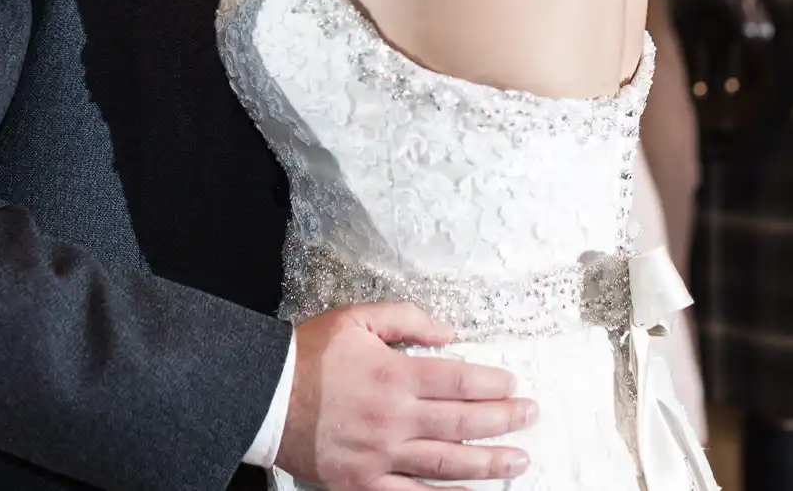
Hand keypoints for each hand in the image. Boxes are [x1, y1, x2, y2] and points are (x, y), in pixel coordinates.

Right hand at [276, 303, 535, 489]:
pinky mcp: (363, 483)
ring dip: (489, 462)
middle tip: (530, 415)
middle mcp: (394, 417)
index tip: (513, 383)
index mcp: (394, 374)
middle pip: (463, 422)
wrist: (262, 395)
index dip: (492, 383)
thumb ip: (405, 319)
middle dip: (504, 419)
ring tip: (519, 461)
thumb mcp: (355, 318)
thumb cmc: (308, 355)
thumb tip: (448, 332)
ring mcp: (380, 455)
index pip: (459, 379)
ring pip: (448, 463)